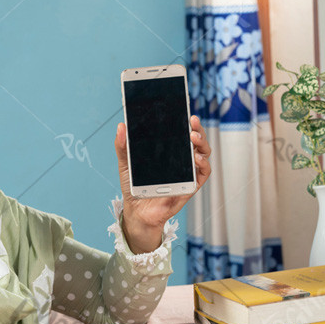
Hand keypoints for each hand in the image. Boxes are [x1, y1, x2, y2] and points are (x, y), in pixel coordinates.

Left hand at [114, 114, 211, 252]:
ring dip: (202, 143)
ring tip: (193, 137)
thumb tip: (121, 126)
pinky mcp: (191, 185)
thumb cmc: (135, 186)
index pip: (182, 132)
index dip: (186, 121)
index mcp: (169, 151)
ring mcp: (188, 172)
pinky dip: (203, 164)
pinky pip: (203, 173)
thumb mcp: (126, 163)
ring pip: (203, 153)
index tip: (186, 112)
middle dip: (197, 128)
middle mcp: (181, 159)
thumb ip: (123, 146)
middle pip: (196, 140)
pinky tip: (195, 158)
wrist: (137, 211)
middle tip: (192, 122)